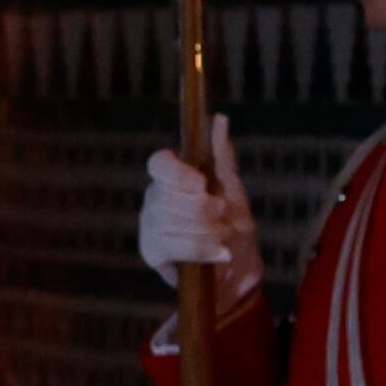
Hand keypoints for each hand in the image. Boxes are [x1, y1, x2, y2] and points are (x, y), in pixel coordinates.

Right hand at [138, 114, 261, 311]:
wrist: (236, 266)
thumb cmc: (231, 223)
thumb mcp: (232, 188)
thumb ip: (222, 155)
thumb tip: (220, 118)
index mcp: (172, 177)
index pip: (159, 164)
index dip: (178, 173)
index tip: (201, 184)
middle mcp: (155, 197)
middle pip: (167, 196)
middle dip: (202, 209)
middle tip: (224, 216)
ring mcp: (149, 225)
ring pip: (169, 222)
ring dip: (206, 231)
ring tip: (224, 236)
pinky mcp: (151, 251)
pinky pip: (171, 246)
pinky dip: (200, 249)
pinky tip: (218, 253)